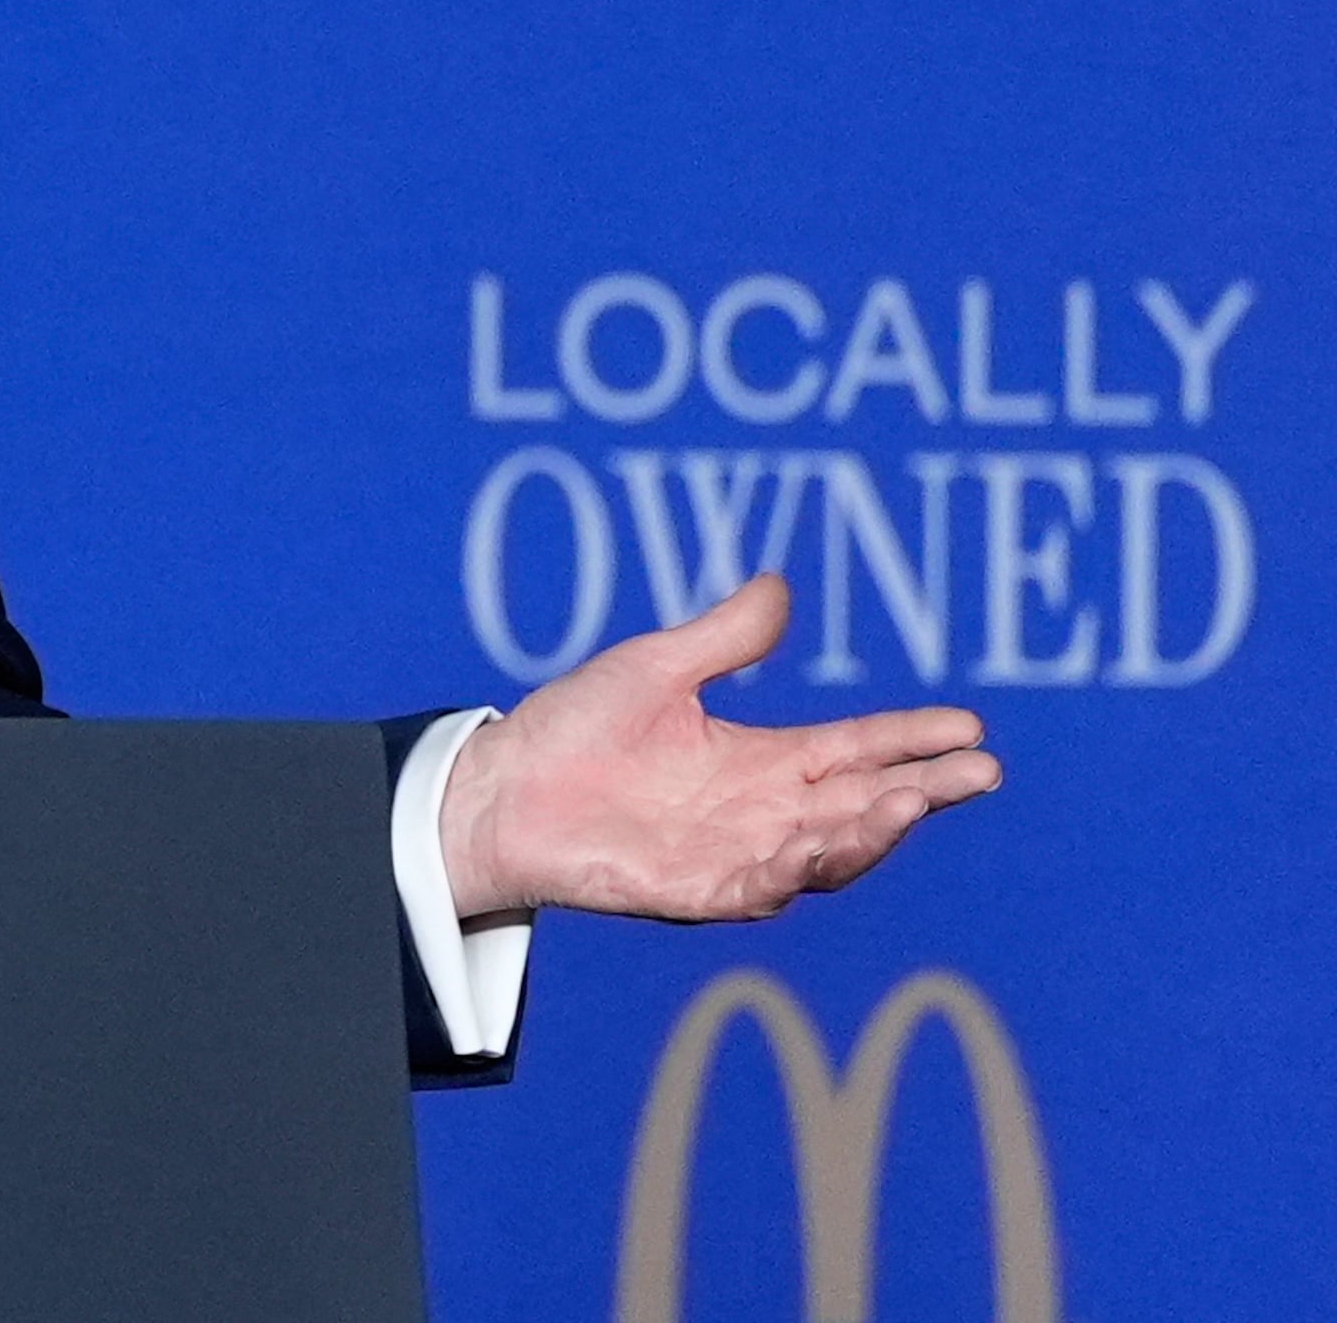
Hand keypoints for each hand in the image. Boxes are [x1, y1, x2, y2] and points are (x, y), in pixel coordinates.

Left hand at [438, 572, 1000, 920]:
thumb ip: (723, 637)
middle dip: (923, 789)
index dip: (913, 740)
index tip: (971, 726)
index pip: (857, 750)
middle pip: (862, 804)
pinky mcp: (689, 892)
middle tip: (980, 770)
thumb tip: (781, 586)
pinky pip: (754, 889)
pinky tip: (817, 846)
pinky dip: (789, 870)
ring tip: (911, 801)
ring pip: (824, 853)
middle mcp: (762, 814)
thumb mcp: (656, 668)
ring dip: (870, 832)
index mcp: (762, 761)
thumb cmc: (574, 729)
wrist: (497, 788)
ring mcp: (731, 856)